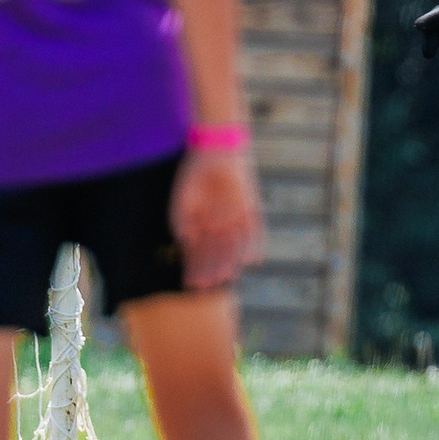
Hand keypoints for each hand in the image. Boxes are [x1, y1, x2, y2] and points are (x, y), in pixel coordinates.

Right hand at [171, 145, 264, 291]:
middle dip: (212, 270)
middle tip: (209, 285)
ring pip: (235, 247)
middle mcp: (219, 229)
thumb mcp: (182, 204)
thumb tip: (186, 245)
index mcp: (202, 229)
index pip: (199, 255)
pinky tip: (252, 259)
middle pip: (217, 255)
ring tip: (227, 275)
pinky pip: (256, 232)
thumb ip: (182, 226)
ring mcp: (236, 221)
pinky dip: (256, 245)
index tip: (191, 284)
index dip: (196, 270)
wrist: (214, 154)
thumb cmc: (193, 180)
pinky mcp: (252, 212)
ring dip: (231, 262)